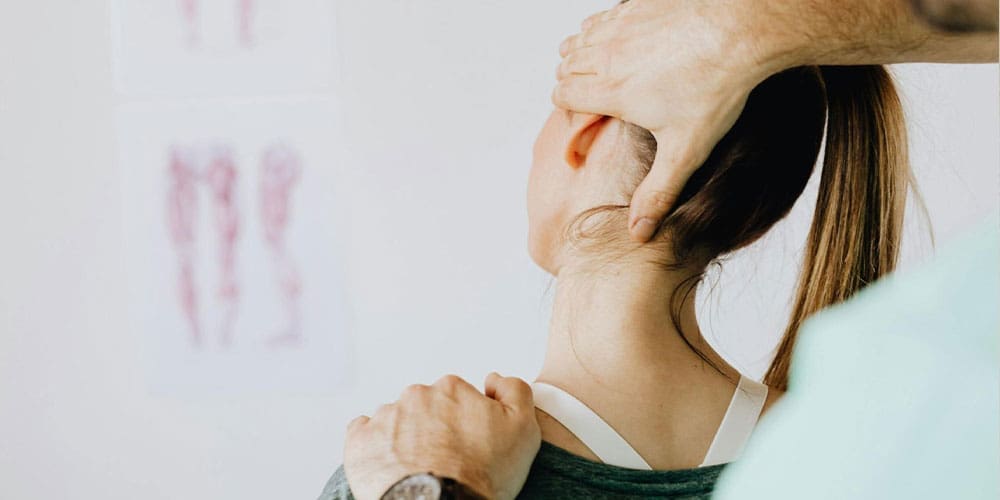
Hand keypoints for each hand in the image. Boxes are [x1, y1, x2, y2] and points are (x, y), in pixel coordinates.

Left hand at [344, 373, 540, 499]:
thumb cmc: (481, 475)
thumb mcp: (523, 429)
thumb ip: (515, 391)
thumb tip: (493, 379)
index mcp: (451, 388)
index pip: (457, 398)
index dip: (465, 423)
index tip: (468, 444)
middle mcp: (416, 396)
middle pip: (426, 407)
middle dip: (434, 428)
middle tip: (445, 459)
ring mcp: (385, 418)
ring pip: (396, 421)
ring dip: (405, 437)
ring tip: (419, 468)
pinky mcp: (360, 441)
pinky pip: (364, 434)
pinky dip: (375, 446)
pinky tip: (390, 464)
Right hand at [553, 0, 996, 242]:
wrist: (743, 28)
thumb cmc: (717, 88)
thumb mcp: (687, 150)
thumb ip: (659, 192)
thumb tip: (639, 234)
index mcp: (610, 90)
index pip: (562, 96)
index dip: (570, 109)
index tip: (590, 118)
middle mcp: (606, 54)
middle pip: (565, 65)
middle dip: (575, 82)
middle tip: (601, 98)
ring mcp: (620, 25)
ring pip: (579, 38)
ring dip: (586, 54)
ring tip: (612, 72)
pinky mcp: (636, 3)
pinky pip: (603, 16)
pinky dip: (606, 30)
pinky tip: (631, 43)